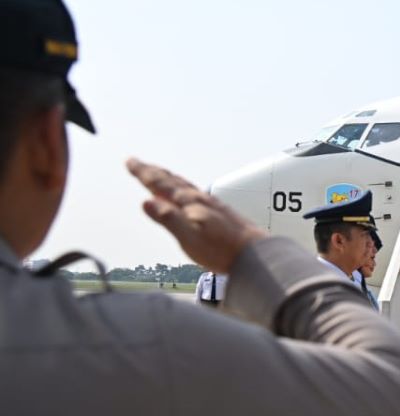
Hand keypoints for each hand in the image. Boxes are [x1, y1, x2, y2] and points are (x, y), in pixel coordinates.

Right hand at [127, 158, 266, 272]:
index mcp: (190, 203)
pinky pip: (195, 193)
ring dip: (169, 178)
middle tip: (138, 163)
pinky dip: (184, 189)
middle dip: (153, 171)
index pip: (161, 184)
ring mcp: (211, 205)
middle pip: (172, 181)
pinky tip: (188, 195)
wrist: (254, 254)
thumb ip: (168, 218)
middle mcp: (200, 199)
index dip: (144, 173)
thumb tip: (146, 201)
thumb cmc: (221, 249)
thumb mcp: (188, 237)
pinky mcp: (220, 212)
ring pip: (185, 186)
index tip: (130, 161)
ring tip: (159, 174)